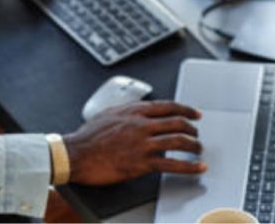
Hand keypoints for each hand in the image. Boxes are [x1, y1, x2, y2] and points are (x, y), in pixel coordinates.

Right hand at [63, 100, 205, 185]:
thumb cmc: (87, 137)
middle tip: (197, 135)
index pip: (168, 106)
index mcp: (134, 111)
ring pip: (178, 141)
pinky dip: (189, 166)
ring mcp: (143, 143)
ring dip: (194, 146)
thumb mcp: (108, 113)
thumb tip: (136, 111)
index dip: (186, 109)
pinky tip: (197, 168)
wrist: (75, 154)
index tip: (195, 114)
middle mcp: (141, 124)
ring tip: (199, 150)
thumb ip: (126, 111)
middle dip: (192, 129)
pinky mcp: (141, 162)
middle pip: (177, 122)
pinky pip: (171, 164)